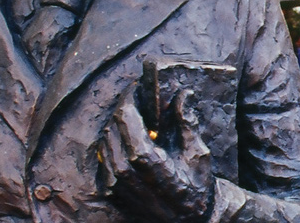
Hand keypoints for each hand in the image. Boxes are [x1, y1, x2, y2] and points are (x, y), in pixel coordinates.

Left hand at [96, 88, 212, 220]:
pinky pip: (103, 160)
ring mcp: (113, 183)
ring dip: (116, 127)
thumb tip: (183, 94)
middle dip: (124, 109)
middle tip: (138, 102)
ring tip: (134, 122)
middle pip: (113, 125)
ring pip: (104, 141)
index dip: (130, 97)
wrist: (187, 222)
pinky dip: (112, 146)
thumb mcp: (197, 153)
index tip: (138, 89)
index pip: (125, 115)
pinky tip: (127, 144)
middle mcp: (123, 170)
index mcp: (143, 158)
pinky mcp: (110, 191)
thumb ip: (186, 121)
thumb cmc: (195, 187)